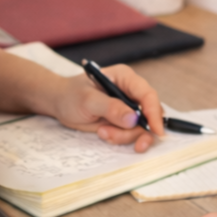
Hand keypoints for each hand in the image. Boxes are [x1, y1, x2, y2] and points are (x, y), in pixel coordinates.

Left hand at [50, 63, 164, 151]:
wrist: (61, 103)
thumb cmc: (71, 95)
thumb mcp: (88, 100)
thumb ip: (111, 108)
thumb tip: (133, 119)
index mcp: (125, 78)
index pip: (147, 94)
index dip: (154, 113)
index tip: (155, 131)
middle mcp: (131, 92)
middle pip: (149, 115)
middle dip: (135, 131)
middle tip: (115, 137)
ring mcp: (129, 108)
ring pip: (140, 128)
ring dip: (123, 135)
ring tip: (102, 132)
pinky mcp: (124, 121)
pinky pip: (131, 134)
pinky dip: (120, 138)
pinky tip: (104, 133)